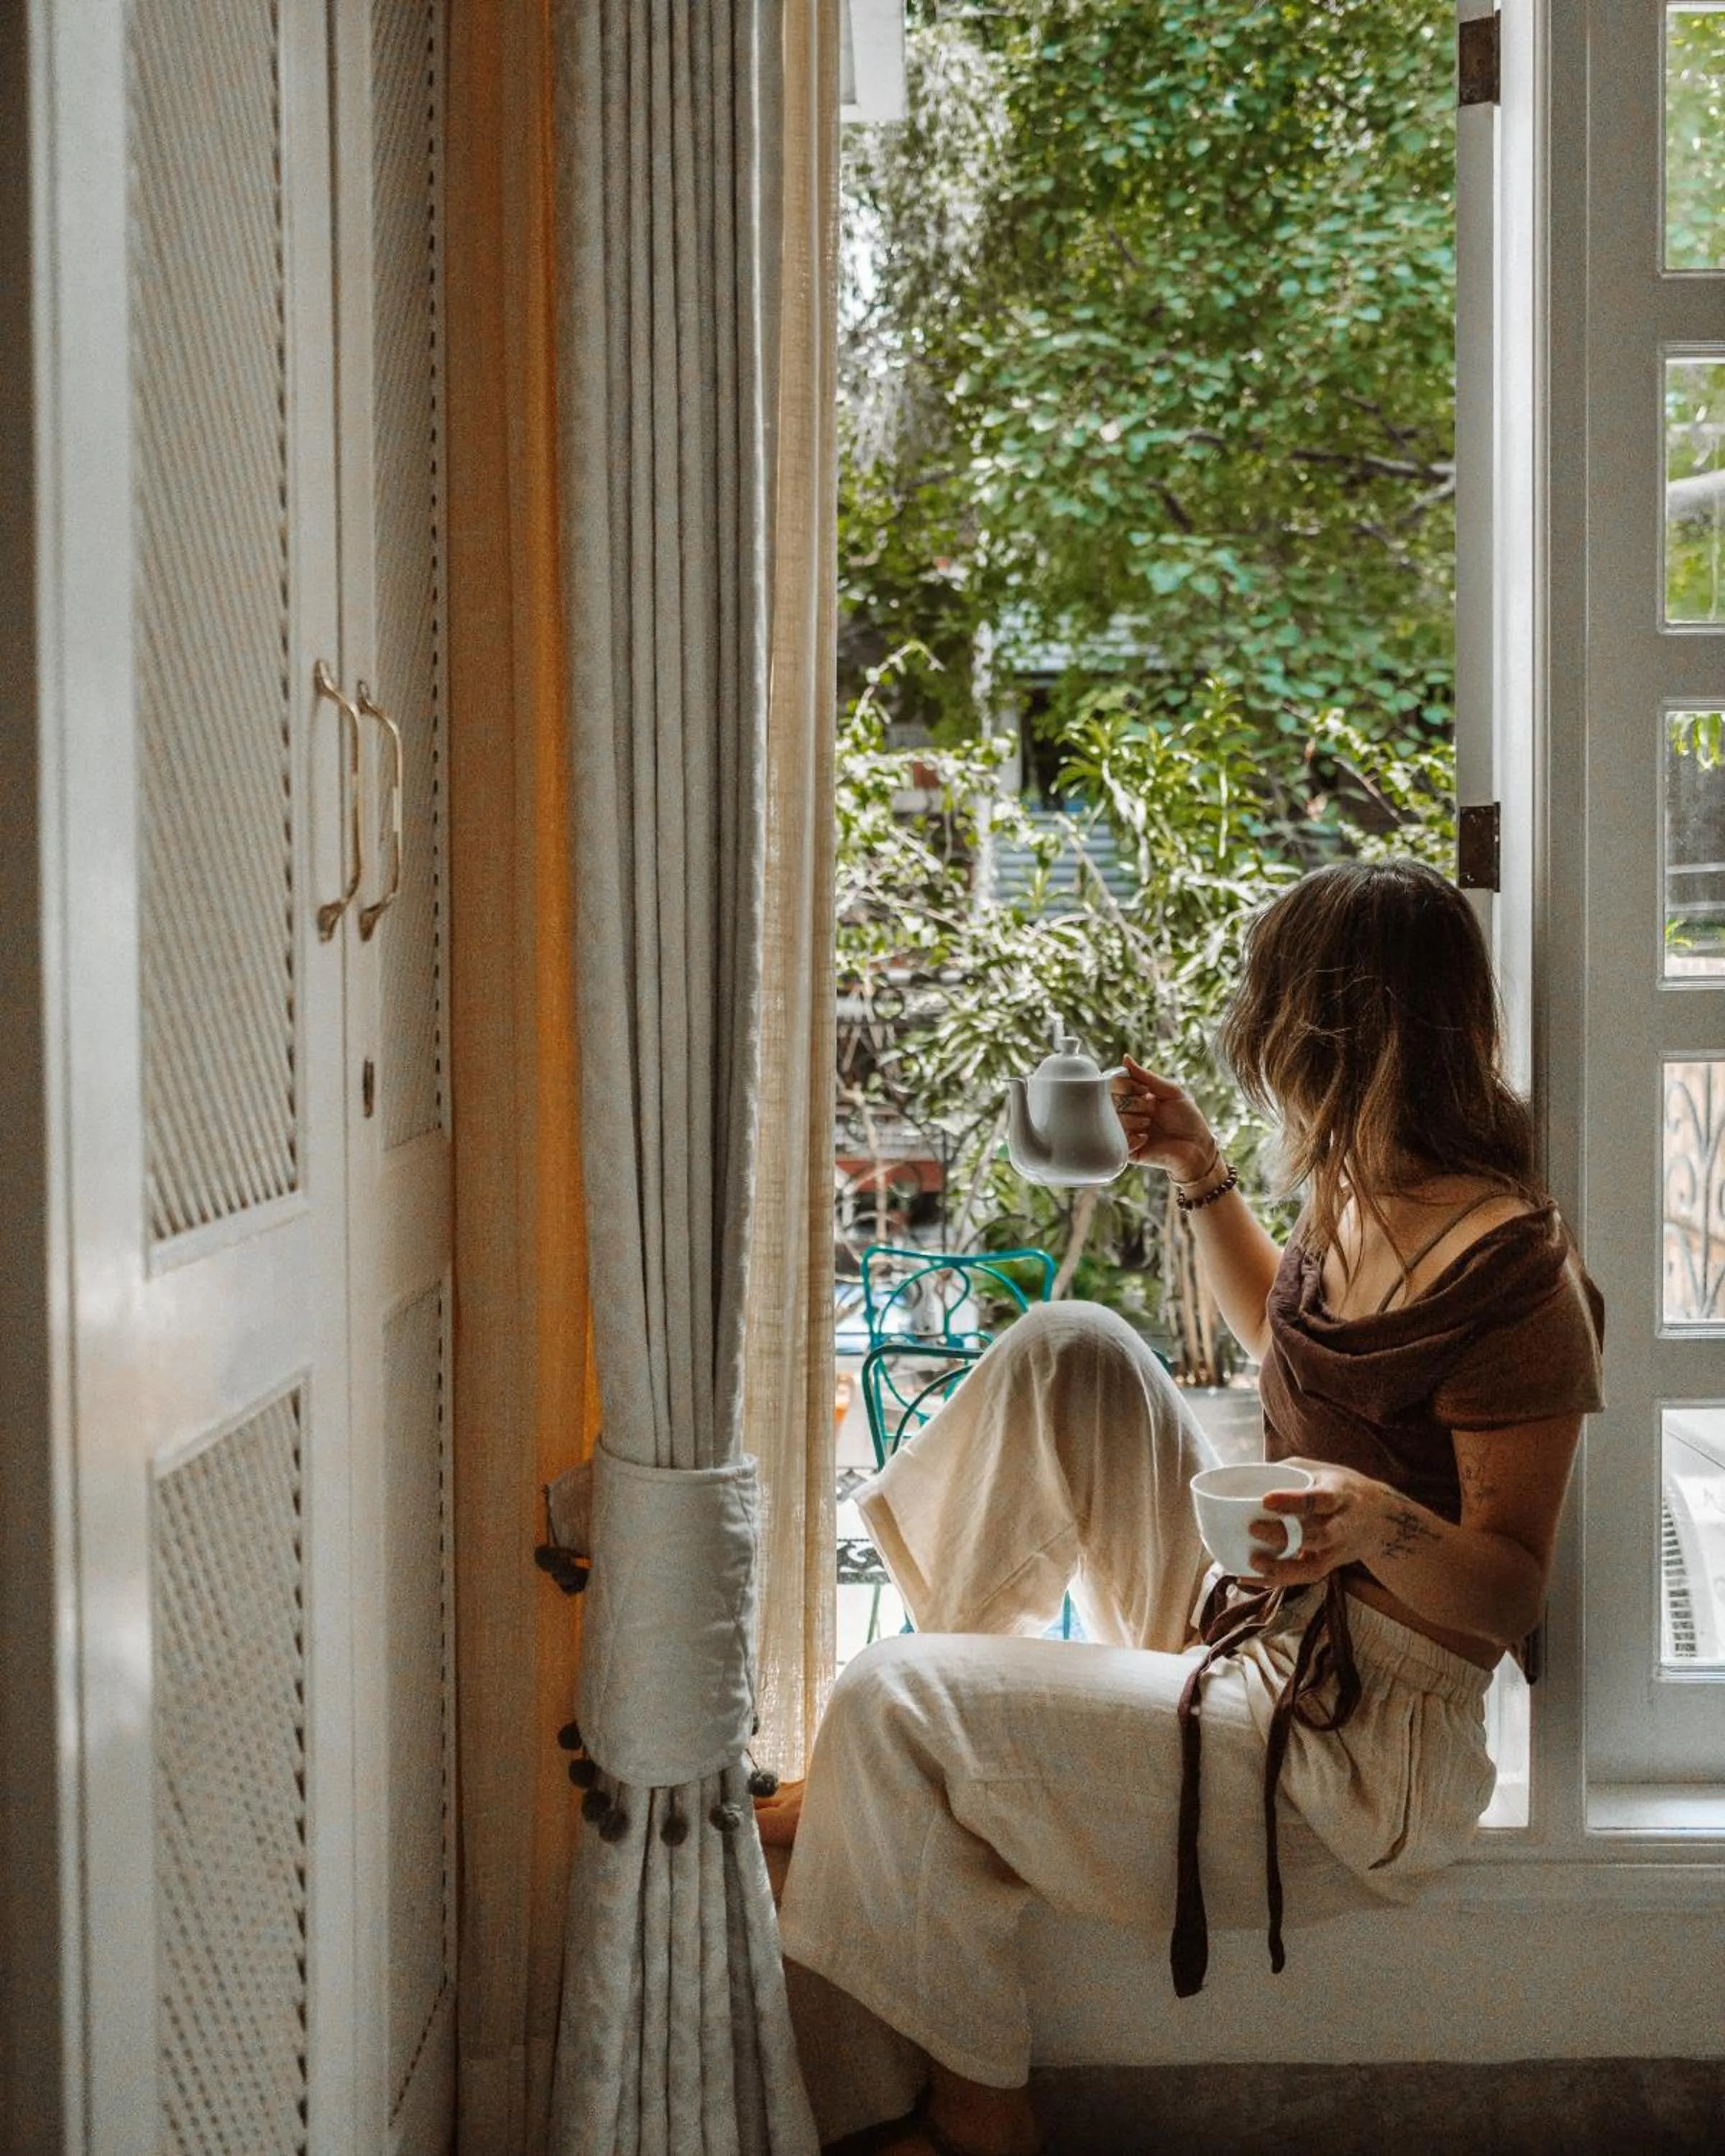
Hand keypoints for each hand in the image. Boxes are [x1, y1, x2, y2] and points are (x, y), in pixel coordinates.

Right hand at [1110, 1054, 1217, 1182]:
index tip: (1145, 1090)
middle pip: (1111, 1101)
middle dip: (1134, 1102)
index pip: (1115, 1084)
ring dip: (1135, 1120)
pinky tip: (1147, 1139)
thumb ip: (1146, 1076)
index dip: (1128, 1085)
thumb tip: (1125, 1058)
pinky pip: (1118, 1141)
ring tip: (1150, 1125)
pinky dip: (1133, 1138)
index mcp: (1134, 1098)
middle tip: (1151, 1109)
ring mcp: (1124, 1133)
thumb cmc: (1188, 1118)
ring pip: (1113, 1120)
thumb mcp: (1170, 1091)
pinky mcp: (1126, 1152)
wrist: (1198, 1147)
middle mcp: (1126, 1114)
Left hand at [1247, 1459, 1392, 1584]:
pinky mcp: (1330, 1566)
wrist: (1383, 1519)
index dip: (1294, 1501)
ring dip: (1282, 1567)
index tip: (1265, 1499)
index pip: (1320, 1499)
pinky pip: (1304, 1577)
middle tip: (1253, 1528)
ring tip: (1253, 1562)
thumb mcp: (1322, 1471)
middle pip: (1318, 1535)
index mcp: (1341, 1494)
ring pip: (1313, 1566)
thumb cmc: (1341, 1488)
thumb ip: (1288, 1472)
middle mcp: (1343, 1525)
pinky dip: (1276, 1579)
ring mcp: (1338, 1550)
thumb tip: (1247, 1474)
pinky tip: (1249, 1578)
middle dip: (1285, 1535)